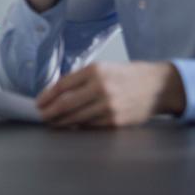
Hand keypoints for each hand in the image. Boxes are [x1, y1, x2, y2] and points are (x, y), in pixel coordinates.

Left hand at [37, 61, 186, 127]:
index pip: (62, 86)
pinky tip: (70, 125)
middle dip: (50, 112)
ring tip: (52, 122)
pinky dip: (78, 126)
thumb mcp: (102, 68)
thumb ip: (80, 79)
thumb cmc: (125, 76)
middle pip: (66, 104)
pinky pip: (90, 125)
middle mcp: (100, 88)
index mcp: (94, 71)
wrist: (156, 86)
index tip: (38, 103)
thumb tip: (55, 92)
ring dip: (61, 121)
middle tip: (41, 116)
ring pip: (76, 117)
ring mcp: (108, 106)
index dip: (47, 96)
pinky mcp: (116, 121)